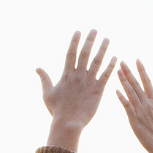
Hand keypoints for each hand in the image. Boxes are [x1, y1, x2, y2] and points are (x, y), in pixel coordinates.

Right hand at [38, 30, 115, 152]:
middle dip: (90, 40)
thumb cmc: (57, 110)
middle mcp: (78, 75)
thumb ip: (44, 79)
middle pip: (85, 53)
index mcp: (66, 75)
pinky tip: (115, 57)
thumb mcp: (47, 93)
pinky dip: (111, 65)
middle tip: (95, 30)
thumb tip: (37, 68)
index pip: (71, 53)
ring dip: (103, 49)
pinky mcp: (98, 90)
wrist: (68, 123)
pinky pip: (106, 75)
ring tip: (107, 39)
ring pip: (97, 61)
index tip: (79, 31)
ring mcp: (89, 82)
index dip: (75, 41)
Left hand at [116, 61, 152, 152]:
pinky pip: (127, 106)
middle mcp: (148, 103)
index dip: (141, 70)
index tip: (137, 60)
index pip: (147, 81)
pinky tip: (116, 90)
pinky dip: (121, 97)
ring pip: (131, 92)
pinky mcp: (134, 119)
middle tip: (122, 61)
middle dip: (129, 71)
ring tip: (117, 70)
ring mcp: (141, 111)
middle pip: (137, 84)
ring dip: (123, 80)